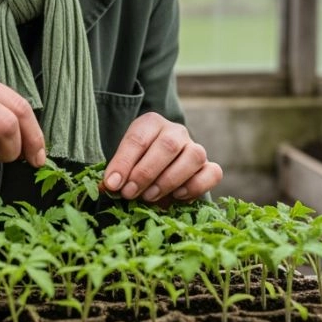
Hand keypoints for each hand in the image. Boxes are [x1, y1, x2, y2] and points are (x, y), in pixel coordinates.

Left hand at [102, 112, 221, 203]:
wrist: (159, 173)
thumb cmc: (137, 167)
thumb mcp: (123, 167)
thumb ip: (116, 175)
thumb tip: (108, 186)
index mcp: (151, 123)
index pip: (138, 138)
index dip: (124, 162)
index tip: (113, 184)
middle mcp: (176, 131)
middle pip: (168, 145)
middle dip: (146, 173)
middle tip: (130, 193)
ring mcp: (195, 147)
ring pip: (193, 157)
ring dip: (169, 180)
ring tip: (150, 197)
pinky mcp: (209, 166)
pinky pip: (212, 173)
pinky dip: (196, 186)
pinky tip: (178, 197)